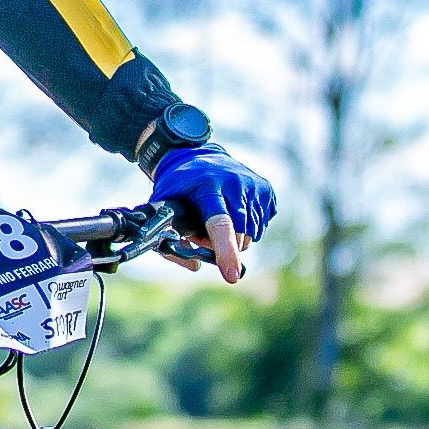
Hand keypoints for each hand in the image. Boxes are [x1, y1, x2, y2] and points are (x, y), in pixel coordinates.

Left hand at [144, 144, 274, 284]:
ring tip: (216, 219)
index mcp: (208, 186)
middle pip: (239, 236)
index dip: (225, 250)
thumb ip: (168, 238)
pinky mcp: (265, 189)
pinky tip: (232, 212)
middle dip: (222, 245)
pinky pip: (260, 226)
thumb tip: (194, 265)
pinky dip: (246, 228)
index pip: (220, 223)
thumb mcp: (163, 204)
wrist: (196, 153)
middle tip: (202, 233)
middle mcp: (235, 183)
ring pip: (252, 235)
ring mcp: (253, 185)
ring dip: (234, 238)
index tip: (231, 275)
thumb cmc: (178, 184)